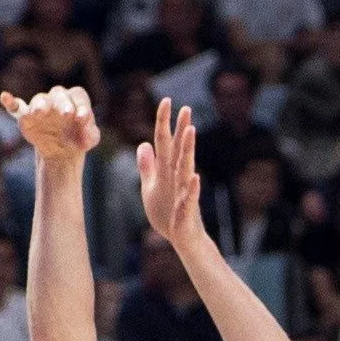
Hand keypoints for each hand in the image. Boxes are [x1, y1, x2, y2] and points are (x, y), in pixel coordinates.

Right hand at [9, 84, 96, 164]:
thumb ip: (91, 134)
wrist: (62, 150)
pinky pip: (17, 107)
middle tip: (66, 115)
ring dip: (39, 105)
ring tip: (39, 113)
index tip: (82, 119)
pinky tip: (5, 97)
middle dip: (62, 104)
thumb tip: (85, 131)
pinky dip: (10, 102)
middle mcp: (58, 99)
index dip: (81, 106)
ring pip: (39, 100)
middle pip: (59, 94)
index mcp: (75, 100)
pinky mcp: (27, 117)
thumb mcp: (89, 139)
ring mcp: (41, 107)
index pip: (78, 96)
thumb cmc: (78, 138)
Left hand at [136, 97, 204, 240]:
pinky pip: (190, 198)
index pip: (164, 142)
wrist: (181, 239)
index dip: (164, 123)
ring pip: (186, 168)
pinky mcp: (186, 211)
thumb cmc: (168, 213)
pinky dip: (193, 188)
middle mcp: (176, 178)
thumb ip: (147, 167)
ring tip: (190, 132)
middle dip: (181, 129)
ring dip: (188, 150)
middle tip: (186, 108)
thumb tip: (143, 144)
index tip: (166, 101)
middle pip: (178, 150)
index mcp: (166, 171)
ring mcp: (183, 193)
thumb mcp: (151, 187)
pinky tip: (196, 177)